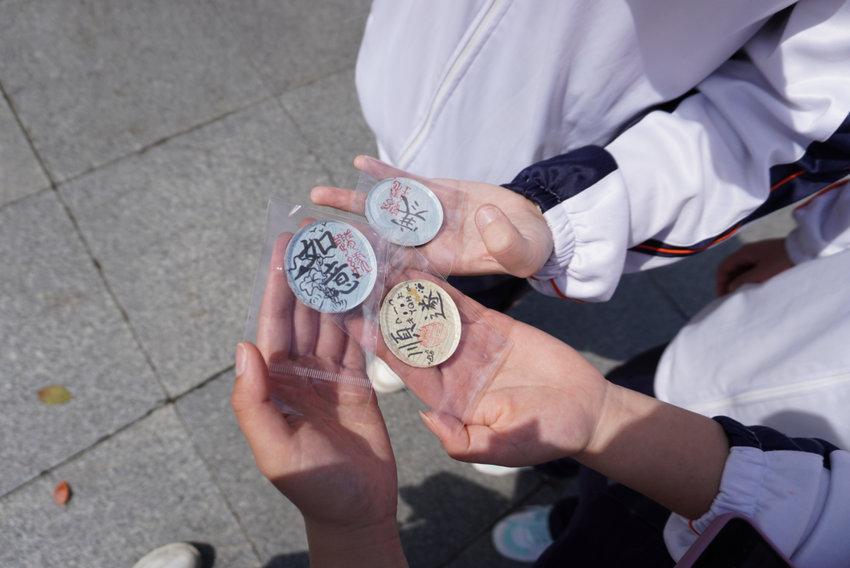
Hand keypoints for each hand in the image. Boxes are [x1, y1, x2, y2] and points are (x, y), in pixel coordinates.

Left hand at [232, 232, 403, 564]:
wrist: (358, 510)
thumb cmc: (314, 486)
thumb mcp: (275, 450)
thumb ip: (254, 400)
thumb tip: (243, 345)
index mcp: (274, 383)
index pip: (274, 323)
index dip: (277, 284)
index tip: (283, 246)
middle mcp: (298, 373)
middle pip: (304, 313)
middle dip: (309, 274)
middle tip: (320, 234)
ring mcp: (329, 376)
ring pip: (332, 321)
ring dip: (337, 288)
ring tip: (347, 251)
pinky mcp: (358, 383)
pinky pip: (358, 341)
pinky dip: (362, 315)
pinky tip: (367, 289)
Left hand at [311, 155, 552, 277]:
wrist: (534, 224)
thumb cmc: (528, 247)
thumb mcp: (523, 252)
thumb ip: (505, 242)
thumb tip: (486, 217)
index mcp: (441, 263)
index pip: (396, 268)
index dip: (365, 268)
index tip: (333, 270)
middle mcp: (426, 241)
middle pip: (376, 239)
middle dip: (342, 237)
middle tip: (306, 235)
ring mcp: (428, 215)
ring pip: (383, 209)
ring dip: (352, 202)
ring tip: (316, 196)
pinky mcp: (436, 192)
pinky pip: (405, 181)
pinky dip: (384, 172)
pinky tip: (358, 163)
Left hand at [352, 275, 609, 467]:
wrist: (587, 410)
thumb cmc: (546, 434)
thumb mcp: (501, 447)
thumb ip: (462, 439)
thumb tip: (427, 417)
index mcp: (447, 397)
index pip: (404, 367)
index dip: (377, 344)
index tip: (350, 321)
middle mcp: (453, 368)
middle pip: (411, 335)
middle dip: (384, 312)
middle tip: (357, 283)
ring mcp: (472, 345)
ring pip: (431, 315)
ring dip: (406, 295)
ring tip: (379, 268)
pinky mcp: (494, 327)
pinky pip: (462, 305)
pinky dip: (440, 289)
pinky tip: (417, 271)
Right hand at [715, 238, 792, 295]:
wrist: (805, 250)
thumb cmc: (782, 261)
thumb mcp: (761, 274)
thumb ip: (743, 281)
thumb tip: (730, 287)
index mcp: (744, 252)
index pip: (724, 267)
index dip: (720, 282)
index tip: (721, 295)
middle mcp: (748, 252)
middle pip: (731, 268)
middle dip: (728, 283)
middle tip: (729, 298)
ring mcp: (757, 254)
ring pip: (741, 270)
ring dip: (738, 282)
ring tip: (740, 295)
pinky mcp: (766, 258)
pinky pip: (751, 269)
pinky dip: (747, 279)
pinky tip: (751, 288)